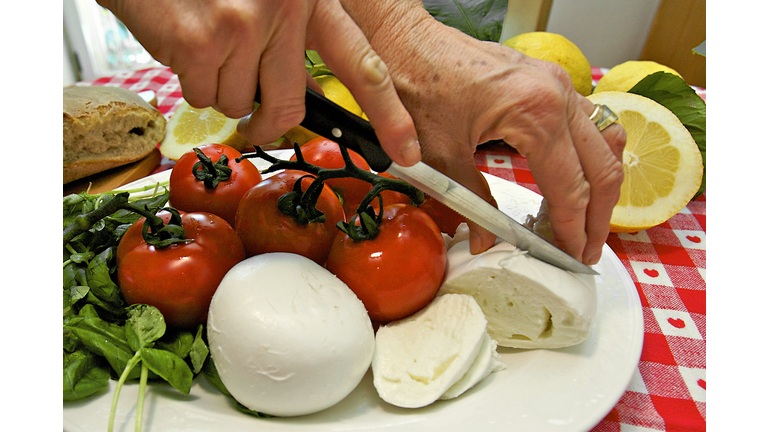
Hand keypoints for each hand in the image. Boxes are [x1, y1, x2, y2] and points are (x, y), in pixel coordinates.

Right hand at [96, 0, 420, 165]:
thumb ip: (295, 43)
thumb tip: (309, 101)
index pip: (363, 64)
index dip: (389, 114)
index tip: (406, 150)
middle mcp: (287, 7)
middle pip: (290, 108)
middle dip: (266, 123)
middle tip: (253, 121)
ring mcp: (244, 25)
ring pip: (239, 105)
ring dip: (218, 86)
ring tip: (205, 42)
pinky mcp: (202, 41)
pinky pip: (202, 97)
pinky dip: (189, 79)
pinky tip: (184, 41)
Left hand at [343, 1, 625, 263]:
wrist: (403, 40)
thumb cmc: (416, 85)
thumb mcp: (440, 154)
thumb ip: (470, 202)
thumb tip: (487, 241)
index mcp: (537, 112)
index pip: (571, 187)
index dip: (572, 230)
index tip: (571, 259)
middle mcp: (559, 93)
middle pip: (604, 167)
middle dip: (598, 217)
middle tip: (585, 252)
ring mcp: (558, 83)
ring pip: (604, 144)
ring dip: (600, 186)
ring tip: (583, 223)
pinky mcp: (549, 80)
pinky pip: (588, 124)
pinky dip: (589, 158)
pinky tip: (573, 180)